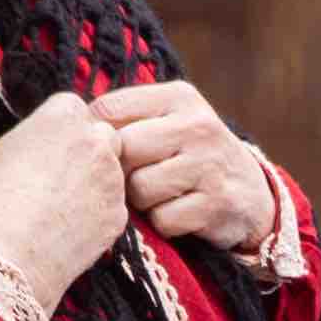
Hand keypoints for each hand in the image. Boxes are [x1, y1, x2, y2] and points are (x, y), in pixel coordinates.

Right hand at [0, 90, 130, 290]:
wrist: (10, 257)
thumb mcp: (1, 150)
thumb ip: (35, 134)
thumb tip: (47, 138)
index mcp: (64, 115)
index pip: (74, 109)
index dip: (62, 131)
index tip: (50, 149)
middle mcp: (97, 140)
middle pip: (102, 136)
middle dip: (88, 151)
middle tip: (61, 177)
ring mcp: (113, 178)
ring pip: (111, 173)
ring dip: (94, 183)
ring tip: (60, 206)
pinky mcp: (119, 213)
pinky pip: (112, 206)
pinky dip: (97, 214)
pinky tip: (70, 227)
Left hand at [86, 76, 280, 258]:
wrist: (251, 193)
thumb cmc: (191, 155)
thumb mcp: (169, 121)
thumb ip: (126, 117)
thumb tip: (69, 127)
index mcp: (178, 97)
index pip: (109, 110)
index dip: (98, 137)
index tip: (109, 152)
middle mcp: (197, 125)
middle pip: (122, 150)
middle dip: (122, 171)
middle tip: (138, 176)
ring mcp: (209, 165)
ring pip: (140, 188)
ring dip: (143, 201)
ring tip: (162, 194)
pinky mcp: (215, 204)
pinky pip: (162, 220)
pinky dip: (164, 223)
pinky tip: (180, 212)